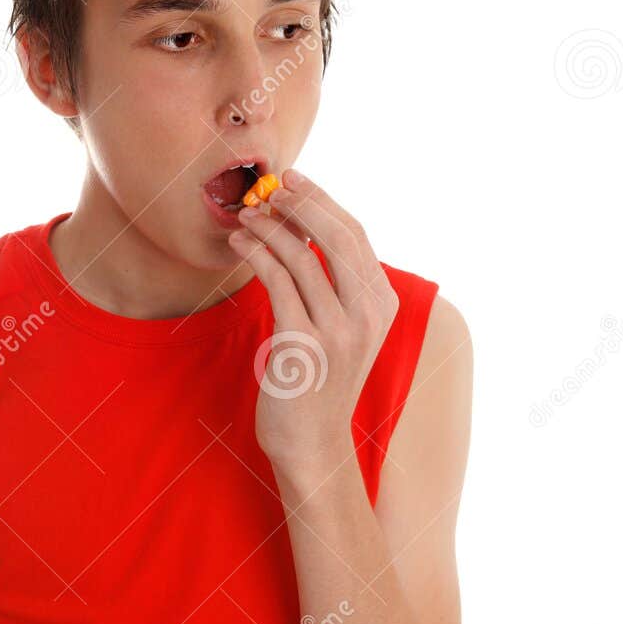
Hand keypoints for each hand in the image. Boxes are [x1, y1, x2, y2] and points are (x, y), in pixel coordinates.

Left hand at [227, 166, 399, 474]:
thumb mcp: (342, 329)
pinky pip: (278, 281)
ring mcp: (339, 330)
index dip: (323, 202)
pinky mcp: (304, 343)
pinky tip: (240, 244)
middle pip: (335, 236)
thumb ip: (337, 285)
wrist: (311, 442)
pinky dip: (256, 254)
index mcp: (383, 304)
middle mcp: (368, 314)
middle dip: (299, 203)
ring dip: (269, 226)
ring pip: (302, 255)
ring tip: (245, 216)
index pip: (355, 236)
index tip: (294, 180)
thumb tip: (305, 224)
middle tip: (267, 189)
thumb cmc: (319, 382)